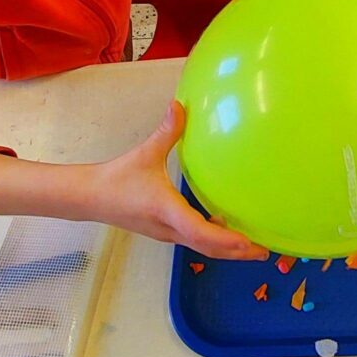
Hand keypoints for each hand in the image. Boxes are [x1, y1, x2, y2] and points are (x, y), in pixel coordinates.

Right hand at [98, 101, 269, 259]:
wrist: (91, 197)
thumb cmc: (118, 178)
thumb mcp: (145, 153)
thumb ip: (167, 131)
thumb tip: (179, 105)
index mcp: (167, 211)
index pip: (200, 233)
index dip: (226, 240)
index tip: (249, 242)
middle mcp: (170, 229)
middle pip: (209, 249)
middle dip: (238, 252)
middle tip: (265, 250)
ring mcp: (167, 234)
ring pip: (202, 248)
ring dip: (227, 249)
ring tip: (252, 244)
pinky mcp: (165, 232)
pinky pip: (194, 242)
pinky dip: (213, 241)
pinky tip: (224, 227)